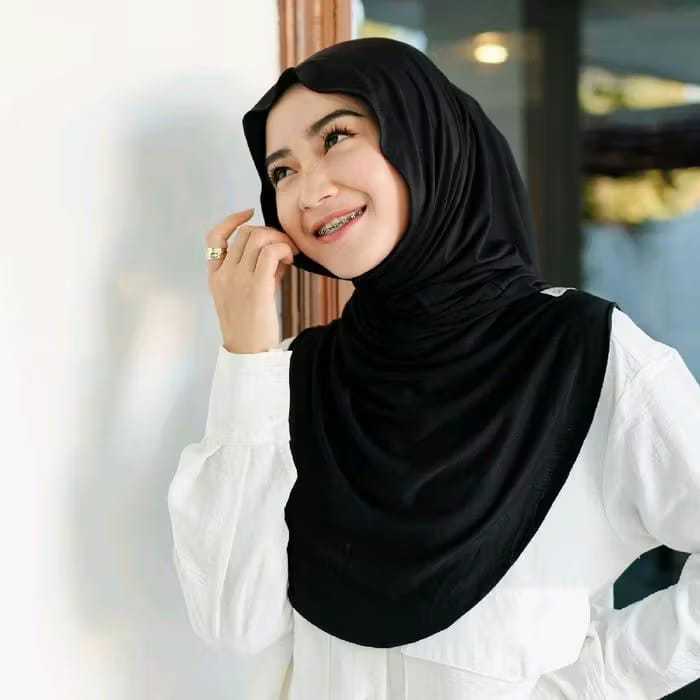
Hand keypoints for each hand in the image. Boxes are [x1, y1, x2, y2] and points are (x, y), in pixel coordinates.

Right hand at [206, 208, 299, 353]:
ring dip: (279, 239)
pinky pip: (270, 252)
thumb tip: (277, 254)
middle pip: (245, 233)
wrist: (248, 353)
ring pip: (258, 237)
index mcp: (215, 276)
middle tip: (285, 245)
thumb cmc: (250, 327)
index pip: (214, 236)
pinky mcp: (256, 287)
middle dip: (269, 232)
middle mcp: (223, 274)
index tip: (249, 212)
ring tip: (290, 254)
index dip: (232, 219)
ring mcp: (238, 279)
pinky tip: (290, 260)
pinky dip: (283, 249)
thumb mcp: (246, 295)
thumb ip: (257, 272)